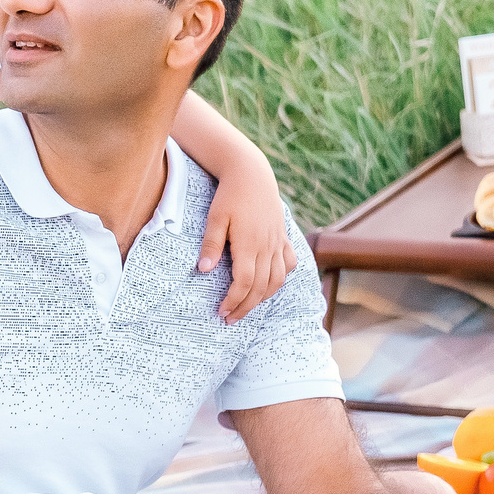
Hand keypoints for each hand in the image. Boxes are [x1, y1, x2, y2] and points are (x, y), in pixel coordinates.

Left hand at [199, 185, 293, 324]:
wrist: (251, 174)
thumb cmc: (229, 195)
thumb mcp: (214, 218)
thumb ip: (211, 244)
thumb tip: (204, 270)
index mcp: (249, 244)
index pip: (244, 283)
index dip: (233, 301)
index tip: (221, 312)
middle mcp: (267, 246)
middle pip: (260, 287)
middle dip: (245, 307)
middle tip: (230, 319)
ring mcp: (278, 242)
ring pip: (277, 280)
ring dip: (263, 298)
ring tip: (247, 306)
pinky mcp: (282, 237)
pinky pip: (288, 264)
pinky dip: (281, 278)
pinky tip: (269, 284)